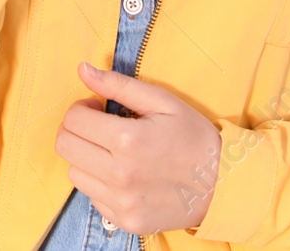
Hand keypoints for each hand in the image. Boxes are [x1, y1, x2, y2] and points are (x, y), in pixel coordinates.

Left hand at [54, 61, 222, 236]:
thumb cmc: (194, 138)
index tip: (98, 106)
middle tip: (98, 125)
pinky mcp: (126, 220)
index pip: (73, 119)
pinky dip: (99, 181)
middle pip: (65, 146)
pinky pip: (92, 196)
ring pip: (74, 172)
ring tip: (111, 150)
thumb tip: (82, 70)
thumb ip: (118, 85)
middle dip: (76, 129)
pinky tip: (122, 173)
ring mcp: (122, 202)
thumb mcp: (162, 102)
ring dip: (86, 156)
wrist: (224, 185)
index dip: (82, 107)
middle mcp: (120, 175)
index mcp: (127, 140)